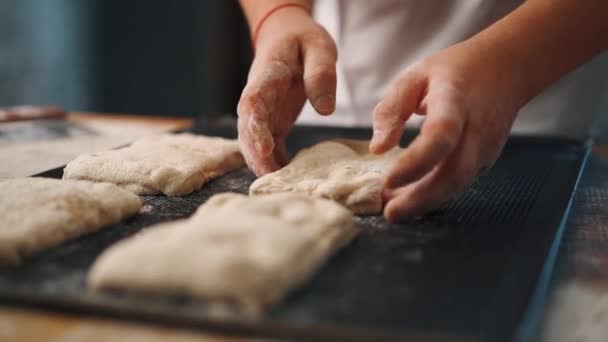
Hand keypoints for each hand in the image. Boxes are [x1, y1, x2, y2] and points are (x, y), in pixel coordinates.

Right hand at [237, 8, 336, 175]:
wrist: (286, 37)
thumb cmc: (303, 40)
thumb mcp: (319, 46)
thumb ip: (321, 73)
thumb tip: (325, 110)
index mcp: (267, 76)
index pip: (253, 103)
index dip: (255, 127)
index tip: (265, 148)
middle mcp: (258, 98)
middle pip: (247, 130)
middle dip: (256, 156)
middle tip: (272, 180)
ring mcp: (263, 113)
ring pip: (254, 142)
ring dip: (263, 164)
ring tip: (280, 186)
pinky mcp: (272, 123)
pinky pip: (269, 147)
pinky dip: (275, 163)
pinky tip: (290, 179)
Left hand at [370, 40, 527, 222]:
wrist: (508, 67)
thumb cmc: (455, 71)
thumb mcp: (415, 76)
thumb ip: (392, 109)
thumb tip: (377, 148)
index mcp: (455, 102)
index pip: (440, 137)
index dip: (415, 163)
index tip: (388, 180)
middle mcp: (477, 129)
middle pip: (454, 173)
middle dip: (420, 199)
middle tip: (389, 213)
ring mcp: (487, 147)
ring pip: (458, 185)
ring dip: (426, 202)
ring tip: (395, 210)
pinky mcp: (487, 159)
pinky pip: (461, 182)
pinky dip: (436, 195)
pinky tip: (412, 199)